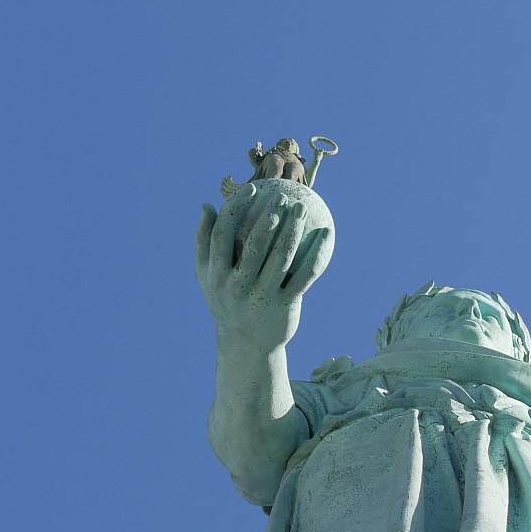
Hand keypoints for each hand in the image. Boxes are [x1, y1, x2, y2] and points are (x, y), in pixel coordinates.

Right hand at [195, 183, 328, 348]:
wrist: (246, 342)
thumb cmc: (225, 298)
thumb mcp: (207, 276)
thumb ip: (204, 241)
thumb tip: (207, 206)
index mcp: (216, 275)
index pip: (223, 235)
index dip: (236, 209)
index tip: (252, 189)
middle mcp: (238, 286)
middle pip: (256, 245)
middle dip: (270, 217)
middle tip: (282, 196)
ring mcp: (262, 296)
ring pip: (282, 257)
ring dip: (294, 228)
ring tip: (301, 206)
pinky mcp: (286, 304)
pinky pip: (306, 274)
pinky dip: (318, 252)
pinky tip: (326, 234)